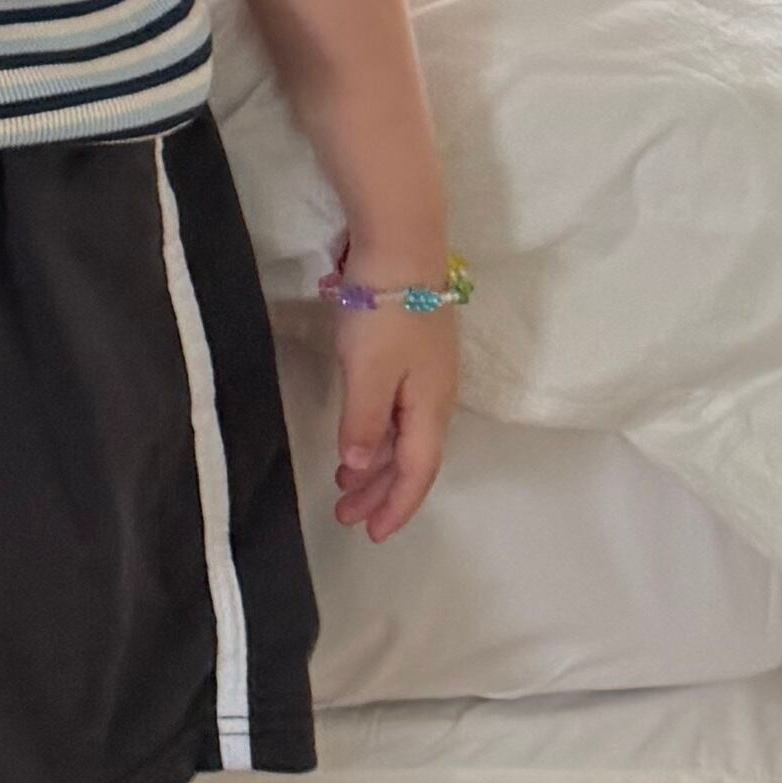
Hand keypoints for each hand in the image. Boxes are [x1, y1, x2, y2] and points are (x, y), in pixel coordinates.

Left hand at [332, 300, 457, 539]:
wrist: (402, 249)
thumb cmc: (385, 312)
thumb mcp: (368, 371)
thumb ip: (363, 421)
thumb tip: (358, 467)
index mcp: (431, 409)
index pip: (418, 472)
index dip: (396, 505)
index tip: (372, 533)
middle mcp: (435, 399)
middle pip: (412, 460)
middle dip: (381, 493)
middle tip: (347, 516)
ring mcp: (426, 377)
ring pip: (403, 437)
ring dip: (375, 464)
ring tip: (345, 486)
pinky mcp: (413, 357)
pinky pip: (397, 414)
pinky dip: (376, 434)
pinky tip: (358, 439)